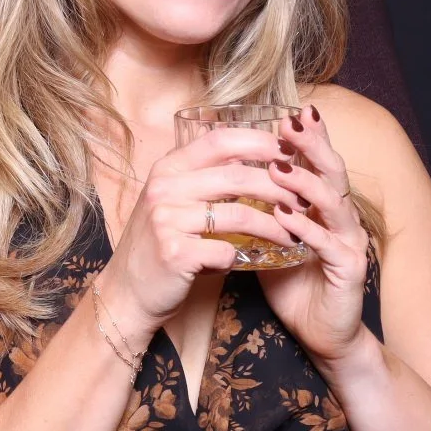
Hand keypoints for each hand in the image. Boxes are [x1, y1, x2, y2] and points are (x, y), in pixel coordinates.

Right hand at [101, 127, 302, 336]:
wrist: (127, 290)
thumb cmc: (159, 242)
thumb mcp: (173, 199)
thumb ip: (202, 176)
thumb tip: (254, 156)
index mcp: (167, 168)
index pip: (219, 140)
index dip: (260, 142)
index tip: (290, 152)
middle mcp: (164, 188)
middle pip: (237, 176)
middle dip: (280, 187)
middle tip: (303, 200)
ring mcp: (167, 220)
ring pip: (239, 215)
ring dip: (274, 226)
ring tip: (294, 234)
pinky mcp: (174, 253)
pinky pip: (225, 251)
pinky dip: (242, 257)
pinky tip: (251, 261)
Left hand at [256, 105, 371, 365]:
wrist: (320, 333)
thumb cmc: (292, 282)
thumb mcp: (268, 237)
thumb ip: (255, 208)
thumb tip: (218, 177)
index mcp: (323, 206)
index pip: (316, 162)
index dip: (304, 138)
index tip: (281, 113)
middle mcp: (341, 217)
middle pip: (332, 171)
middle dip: (312, 145)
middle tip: (290, 123)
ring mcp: (349, 242)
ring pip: (334, 202)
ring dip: (305, 183)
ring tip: (279, 167)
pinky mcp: (350, 270)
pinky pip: (329, 244)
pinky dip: (307, 229)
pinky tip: (287, 218)